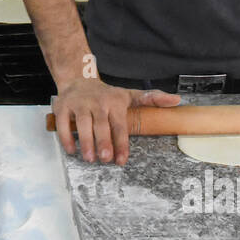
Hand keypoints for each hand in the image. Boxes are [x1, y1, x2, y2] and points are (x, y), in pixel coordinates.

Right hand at [53, 77, 180, 165]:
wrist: (78, 79)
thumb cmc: (106, 95)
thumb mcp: (129, 95)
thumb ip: (152, 99)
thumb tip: (176, 100)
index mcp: (114, 102)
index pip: (120, 125)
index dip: (121, 143)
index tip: (122, 160)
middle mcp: (97, 103)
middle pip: (101, 125)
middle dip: (104, 142)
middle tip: (106, 159)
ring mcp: (79, 104)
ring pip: (82, 124)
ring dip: (86, 142)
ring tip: (90, 158)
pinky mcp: (63, 107)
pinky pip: (64, 124)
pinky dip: (66, 138)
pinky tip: (71, 150)